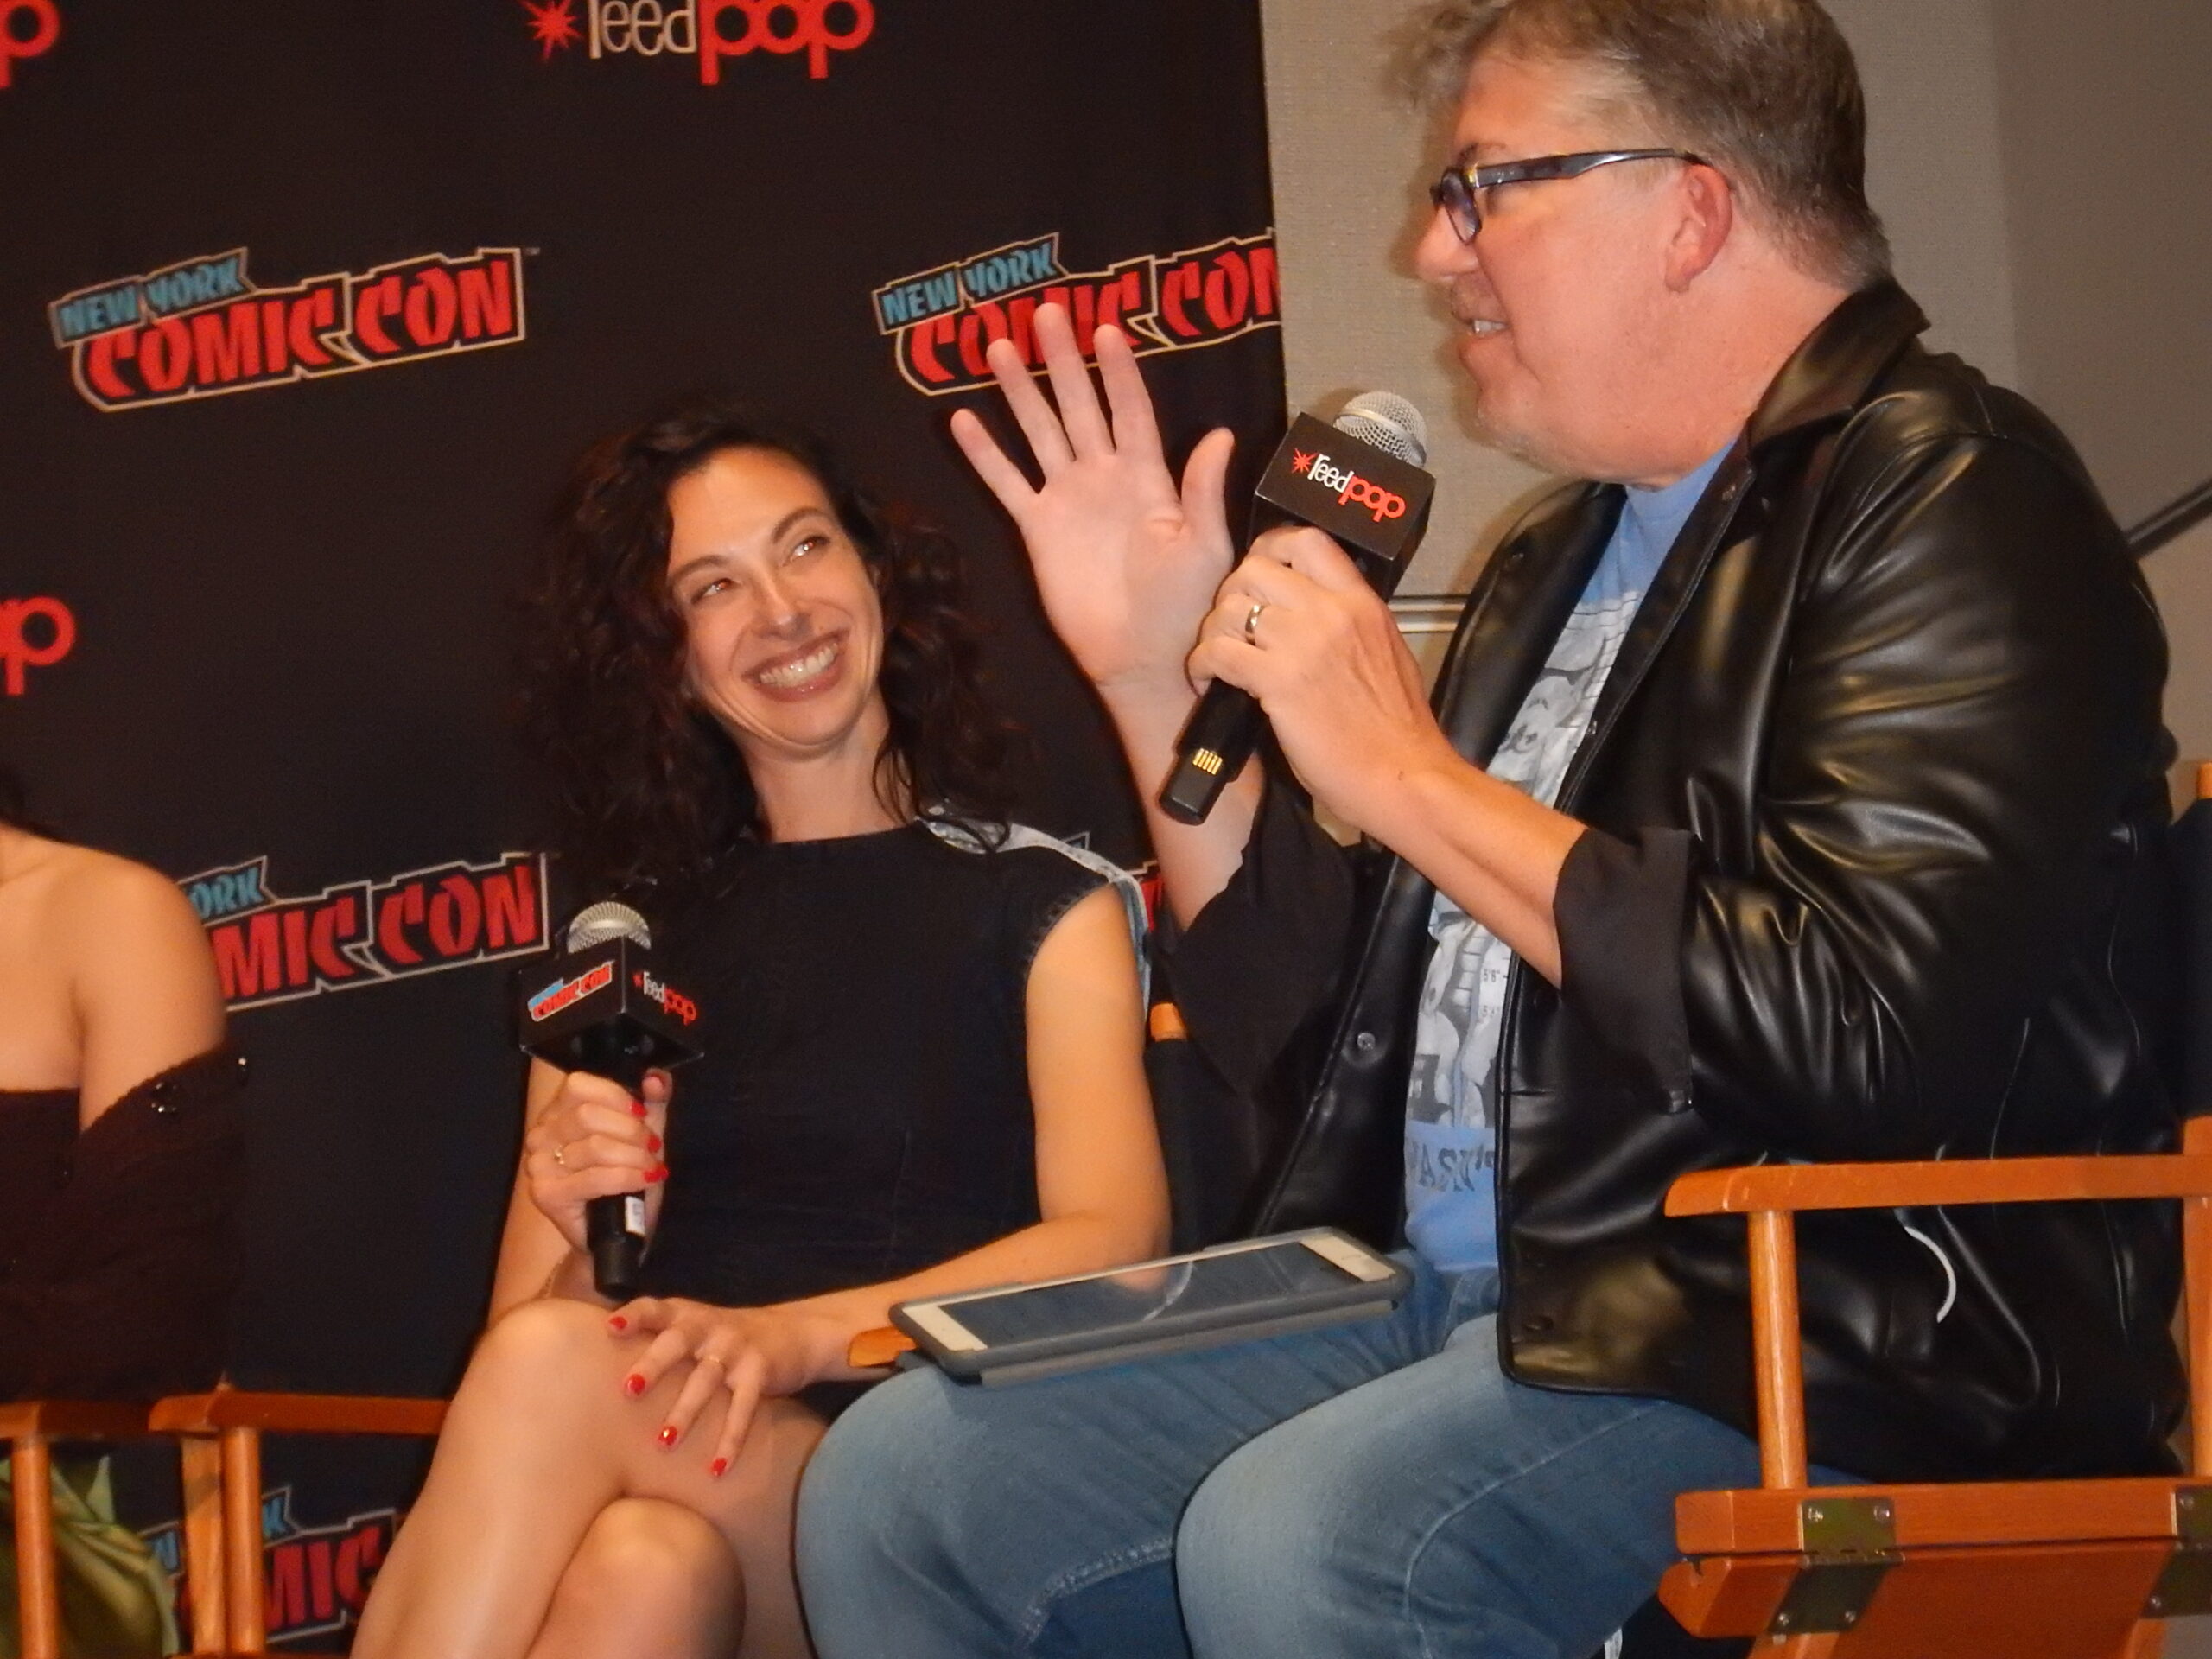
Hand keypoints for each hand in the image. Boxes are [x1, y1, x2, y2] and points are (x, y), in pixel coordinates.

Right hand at [521, 1068, 669, 1257]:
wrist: (620, 1230)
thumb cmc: (627, 1177)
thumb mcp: (644, 1133)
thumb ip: (653, 1101)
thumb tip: (655, 1078)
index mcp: (559, 1111)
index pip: (579, 1085)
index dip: (616, 1096)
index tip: (642, 1113)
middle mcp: (541, 1135)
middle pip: (588, 1116)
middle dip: (631, 1131)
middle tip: (652, 1147)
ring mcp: (538, 1166)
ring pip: (595, 1147)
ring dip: (634, 1157)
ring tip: (651, 1167)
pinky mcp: (547, 1195)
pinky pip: (594, 1178)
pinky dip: (627, 1177)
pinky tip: (644, 1180)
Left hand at [608, 1297, 842, 1475]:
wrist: (797, 1331)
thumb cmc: (728, 1337)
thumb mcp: (697, 1326)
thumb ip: (661, 1338)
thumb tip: (599, 1365)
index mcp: (687, 1314)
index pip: (656, 1308)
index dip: (634, 1315)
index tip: (610, 1328)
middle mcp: (709, 1326)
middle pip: (677, 1341)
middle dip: (653, 1364)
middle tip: (629, 1389)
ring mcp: (736, 1347)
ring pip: (706, 1379)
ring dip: (685, 1411)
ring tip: (663, 1442)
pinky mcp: (760, 1370)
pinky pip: (743, 1408)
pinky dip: (730, 1439)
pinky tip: (716, 1468)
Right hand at [950, 303, 1236, 703]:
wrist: (1142, 657)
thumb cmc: (1186, 605)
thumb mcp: (1204, 546)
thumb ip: (1202, 490)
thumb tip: (1219, 434)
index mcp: (1148, 477)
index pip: (1131, 411)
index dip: (1119, 372)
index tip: (1105, 330)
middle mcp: (1104, 477)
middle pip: (1079, 406)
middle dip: (1062, 360)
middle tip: (1046, 311)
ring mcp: (1067, 499)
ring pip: (1040, 432)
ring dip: (1020, 391)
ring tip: (1000, 347)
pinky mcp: (1037, 528)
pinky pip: (1007, 483)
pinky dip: (986, 454)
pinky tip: (963, 420)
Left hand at [1189, 526, 1456, 835]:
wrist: (1403, 776)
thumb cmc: (1397, 731)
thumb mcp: (1388, 654)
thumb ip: (1354, 625)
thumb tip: (1321, 615)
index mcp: (1362, 603)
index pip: (1308, 542)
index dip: (1270, 550)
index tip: (1258, 573)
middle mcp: (1332, 613)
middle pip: (1255, 569)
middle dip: (1232, 594)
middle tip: (1232, 624)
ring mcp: (1304, 644)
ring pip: (1230, 608)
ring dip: (1214, 633)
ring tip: (1218, 658)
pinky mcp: (1277, 681)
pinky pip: (1218, 651)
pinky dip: (1203, 665)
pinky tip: (1208, 681)